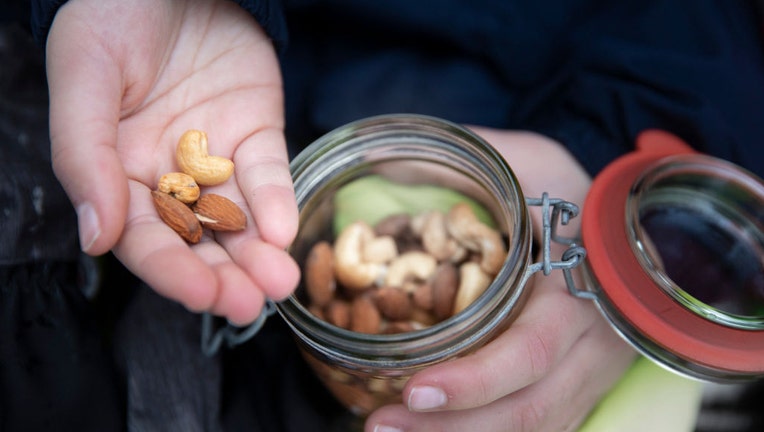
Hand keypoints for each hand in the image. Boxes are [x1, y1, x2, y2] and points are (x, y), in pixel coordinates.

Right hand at [45, 0, 297, 323]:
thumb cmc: (112, 16)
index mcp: (118, 173)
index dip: (171, 270)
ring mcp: (217, 158)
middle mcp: (169, 176)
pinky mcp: (256, 135)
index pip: (144, 238)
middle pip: (197, 240)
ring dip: (259, 254)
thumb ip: (86, 155)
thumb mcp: (86, 76)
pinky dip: (278, 201)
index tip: (201, 294)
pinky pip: (268, 174)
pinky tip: (285, 229)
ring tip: (279, 282)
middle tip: (248, 303)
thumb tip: (96, 238)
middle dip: (223, 276)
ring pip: (239, 219)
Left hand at [366, 127, 635, 430]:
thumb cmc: (574, 195)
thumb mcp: (529, 161)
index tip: (413, 389)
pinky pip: (539, 428)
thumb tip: (384, 160)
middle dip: (454, 429)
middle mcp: (589, 346)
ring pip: (533, 429)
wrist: (632, 230)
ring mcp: (588, 374)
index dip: (475, 380)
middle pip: (528, 409)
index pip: (531, 350)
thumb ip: (465, 159)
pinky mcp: (578, 387)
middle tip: (379, 426)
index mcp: (578, 291)